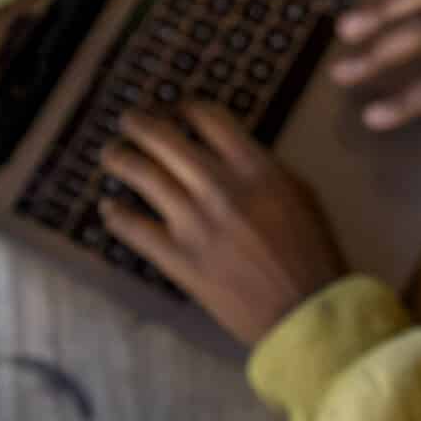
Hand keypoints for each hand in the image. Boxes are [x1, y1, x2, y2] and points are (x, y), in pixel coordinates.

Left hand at [97, 101, 350, 348]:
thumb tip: (227, 155)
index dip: (184, 108)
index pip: (208, 118)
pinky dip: (115, 214)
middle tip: (129, 121)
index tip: (175, 112)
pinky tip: (108, 207)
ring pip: (141, 174)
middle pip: (164, 138)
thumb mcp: (300, 195)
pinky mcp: (177, 258)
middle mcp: (220, 187)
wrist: (305, 312)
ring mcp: (194, 223)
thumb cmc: (312, 255)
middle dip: (139, 124)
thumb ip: (262, 169)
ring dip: (120, 158)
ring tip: (112, 154)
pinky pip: (133, 228)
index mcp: (255, 168)